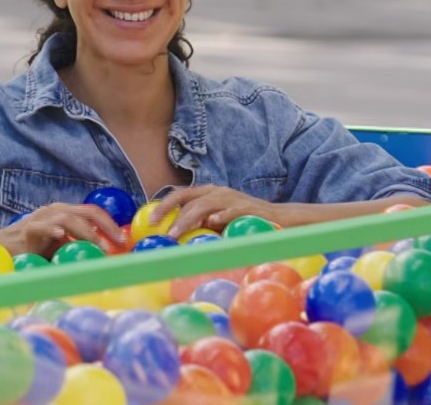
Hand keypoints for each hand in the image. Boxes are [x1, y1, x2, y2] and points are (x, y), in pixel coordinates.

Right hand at [0, 203, 124, 257]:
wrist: (3, 247)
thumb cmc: (34, 248)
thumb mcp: (61, 247)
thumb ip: (79, 247)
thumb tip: (106, 259)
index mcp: (65, 212)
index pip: (93, 212)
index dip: (110, 224)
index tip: (123, 241)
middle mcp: (55, 210)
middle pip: (87, 212)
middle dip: (106, 225)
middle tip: (118, 242)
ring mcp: (41, 218)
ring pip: (68, 218)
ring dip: (85, 233)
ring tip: (98, 245)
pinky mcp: (28, 229)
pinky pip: (41, 227)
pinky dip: (51, 230)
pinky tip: (60, 236)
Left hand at [153, 186, 277, 239]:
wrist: (280, 218)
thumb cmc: (243, 222)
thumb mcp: (217, 222)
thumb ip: (199, 225)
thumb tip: (173, 239)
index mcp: (208, 193)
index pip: (180, 195)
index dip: (164, 206)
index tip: (151, 222)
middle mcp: (217, 192)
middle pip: (188, 200)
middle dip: (172, 215)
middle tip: (162, 232)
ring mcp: (232, 198)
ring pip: (204, 205)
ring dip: (188, 220)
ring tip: (177, 234)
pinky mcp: (247, 208)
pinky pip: (231, 210)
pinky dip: (221, 215)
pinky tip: (211, 223)